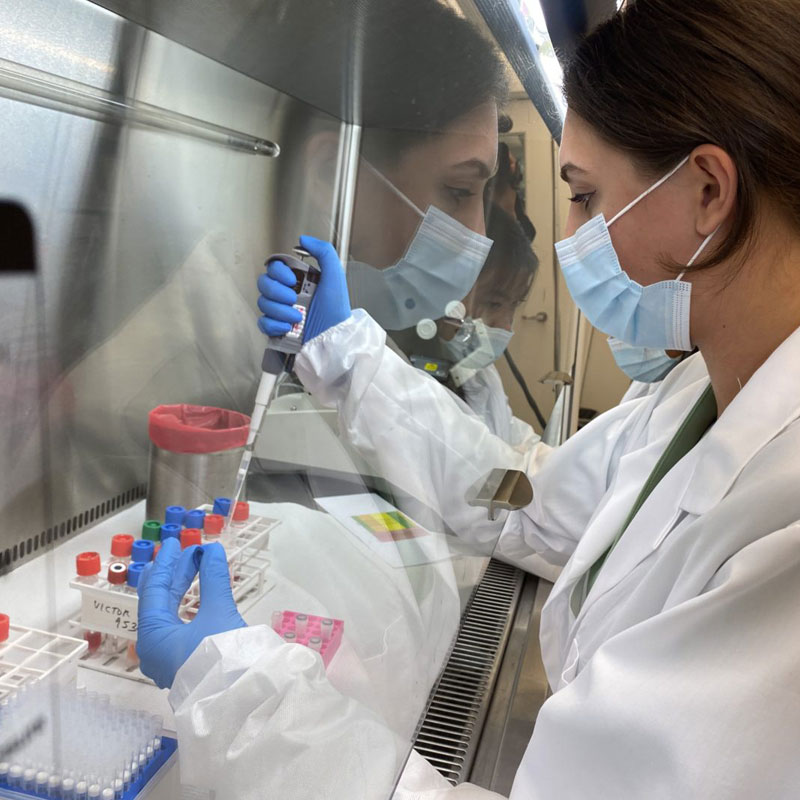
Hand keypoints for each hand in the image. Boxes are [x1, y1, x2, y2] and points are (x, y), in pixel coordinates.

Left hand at [137, 538, 245, 688]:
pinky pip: (179, 627)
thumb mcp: (218, 612)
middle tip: (184, 552)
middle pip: (159, 602)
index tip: (174, 544)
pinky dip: (188, 607)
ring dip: (182, 590)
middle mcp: (154, 648)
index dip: (165, 563)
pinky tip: (199, 598)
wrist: (241, 701)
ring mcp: (169, 659)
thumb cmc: (222, 658)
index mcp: (152, 636)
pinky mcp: (184, 665)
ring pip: (169, 615)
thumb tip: (212, 550)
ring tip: (193, 568)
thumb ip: (213, 578)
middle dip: (173, 574)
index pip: (154, 590)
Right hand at [257, 235, 350, 342]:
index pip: (274, 267)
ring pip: (262, 303)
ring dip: (280, 310)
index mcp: (299, 280)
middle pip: (264, 284)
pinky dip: (274, 325)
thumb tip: (304, 239)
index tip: (291, 280)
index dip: (278, 272)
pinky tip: (288, 327)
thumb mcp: (335, 276)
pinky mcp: (277, 329)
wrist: (333, 340)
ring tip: (297, 317)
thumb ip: (323, 251)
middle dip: (277, 292)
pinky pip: (263, 323)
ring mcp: (281, 312)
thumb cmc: (336, 312)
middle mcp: (288, 294)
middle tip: (294, 299)